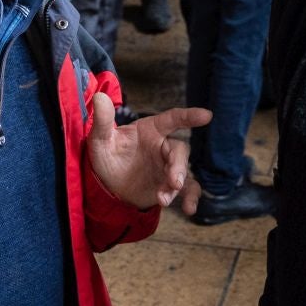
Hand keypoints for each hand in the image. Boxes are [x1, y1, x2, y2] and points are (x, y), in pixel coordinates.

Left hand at [86, 94, 210, 209]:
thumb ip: (102, 121)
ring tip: (164, 199)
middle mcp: (163, 146)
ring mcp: (168, 167)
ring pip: (183, 171)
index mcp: (150, 130)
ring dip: (178, 184)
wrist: (107, 186)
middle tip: (173, 182)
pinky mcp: (170, 185)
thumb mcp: (100, 140)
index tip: (206, 115)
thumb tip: (99, 97)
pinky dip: (191, 198)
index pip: (173, 119)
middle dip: (178, 166)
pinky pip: (188, 189)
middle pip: (179, 150)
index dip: (189, 116)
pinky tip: (189, 209)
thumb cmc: (107, 156)